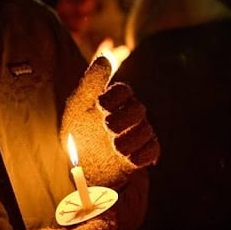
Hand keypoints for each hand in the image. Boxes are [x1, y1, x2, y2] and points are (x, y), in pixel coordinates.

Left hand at [61, 56, 159, 186]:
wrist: (80, 169)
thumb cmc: (79, 134)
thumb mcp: (78, 109)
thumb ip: (90, 84)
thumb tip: (105, 59)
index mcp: (114, 101)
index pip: (123, 90)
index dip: (114, 96)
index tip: (100, 106)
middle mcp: (129, 116)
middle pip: (138, 109)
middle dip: (124, 118)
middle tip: (107, 127)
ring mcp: (137, 135)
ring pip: (146, 130)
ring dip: (131, 138)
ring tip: (116, 148)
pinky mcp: (143, 155)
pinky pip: (153, 150)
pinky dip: (143, 154)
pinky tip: (129, 159)